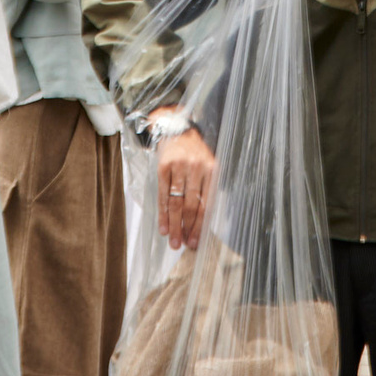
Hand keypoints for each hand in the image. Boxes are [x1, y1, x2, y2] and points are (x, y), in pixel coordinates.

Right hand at [156, 127, 215, 249]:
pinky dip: (162, 213)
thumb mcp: (208, 167)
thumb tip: (201, 224)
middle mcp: (197, 168)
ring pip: (176, 202)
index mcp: (212, 170)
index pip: (207, 203)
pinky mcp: (164, 167)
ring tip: (173, 242)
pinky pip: (163, 194)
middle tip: (183, 246)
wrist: (177, 129)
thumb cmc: (195, 154)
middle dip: (187, 228)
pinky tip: (163, 227)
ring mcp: (179, 167)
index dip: (200, 225)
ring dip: (174, 225)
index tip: (196, 242)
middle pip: (191, 205)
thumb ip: (207, 190)